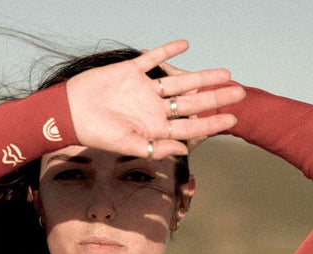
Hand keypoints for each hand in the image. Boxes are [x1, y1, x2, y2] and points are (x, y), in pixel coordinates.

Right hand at [66, 40, 244, 158]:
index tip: (233, 120)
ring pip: (180, 81)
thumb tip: (184, 148)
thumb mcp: (129, 145)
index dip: (212, 122)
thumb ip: (156, 147)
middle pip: (192, 103)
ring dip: (202, 76)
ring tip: (224, 73)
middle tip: (241, 92)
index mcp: (156, 127)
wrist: (71, 113)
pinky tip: (185, 45)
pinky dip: (168, 51)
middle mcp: (154, 109)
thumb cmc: (98, 134)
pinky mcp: (131, 72)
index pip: (191, 125)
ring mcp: (145, 90)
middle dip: (216, 98)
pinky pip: (153, 59)